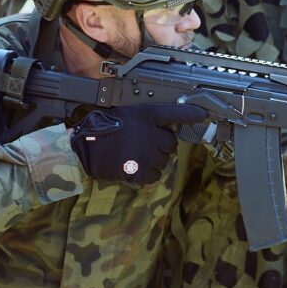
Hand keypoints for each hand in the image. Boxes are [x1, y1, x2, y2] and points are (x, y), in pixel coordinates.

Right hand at [69, 104, 206, 185]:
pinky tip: (133, 166)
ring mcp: (146, 153)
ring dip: (154, 161)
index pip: (173, 112)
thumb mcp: (126, 116)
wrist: (84, 149)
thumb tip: (165, 127)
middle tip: (143, 144)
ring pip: (163, 161)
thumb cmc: (103, 130)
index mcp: (145, 116)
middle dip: (161, 145)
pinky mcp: (140, 171)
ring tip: (135, 155)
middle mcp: (149, 133)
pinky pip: (154, 175)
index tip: (202, 115)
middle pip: (170, 144)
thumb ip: (146, 119)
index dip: (190, 114)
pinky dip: (146, 174)